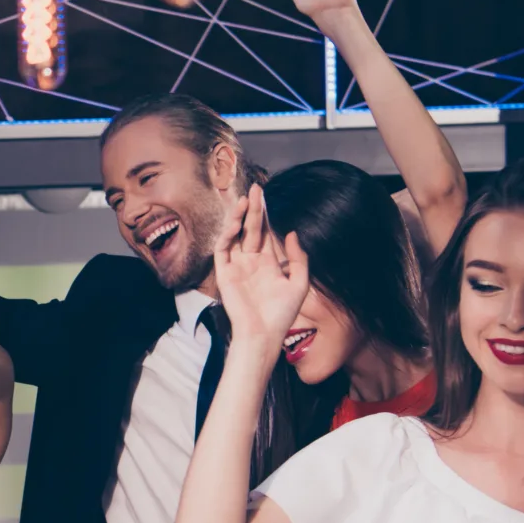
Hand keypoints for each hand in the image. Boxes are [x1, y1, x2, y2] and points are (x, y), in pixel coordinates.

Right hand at [212, 184, 310, 352]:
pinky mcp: (224, 273)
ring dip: (240, 217)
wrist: (264, 334)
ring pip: (236, 235)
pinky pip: (223, 249)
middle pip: (252, 229)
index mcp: (268, 263)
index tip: (267, 196)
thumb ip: (298, 258)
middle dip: (255, 209)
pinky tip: (236, 222)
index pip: (266, 233)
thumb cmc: (282, 314)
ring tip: (246, 199)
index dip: (266, 215)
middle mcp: (251, 261)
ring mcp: (237, 266)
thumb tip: (292, 233)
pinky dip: (228, 234)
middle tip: (257, 188)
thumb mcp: (299, 283)